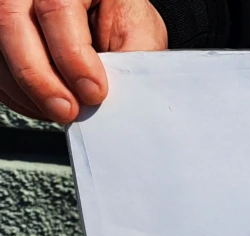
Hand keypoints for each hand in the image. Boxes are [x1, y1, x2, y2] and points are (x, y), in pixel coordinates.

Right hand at [0, 0, 166, 123]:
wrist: (103, 13)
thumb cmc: (118, 16)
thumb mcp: (135, 30)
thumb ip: (129, 58)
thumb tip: (117, 99)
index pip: (57, 8)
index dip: (73, 56)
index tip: (94, 92)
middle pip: (12, 23)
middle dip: (39, 78)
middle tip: (67, 110)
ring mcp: (9, 7)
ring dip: (26, 90)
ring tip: (61, 111)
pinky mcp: (0, 34)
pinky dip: (16, 93)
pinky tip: (43, 105)